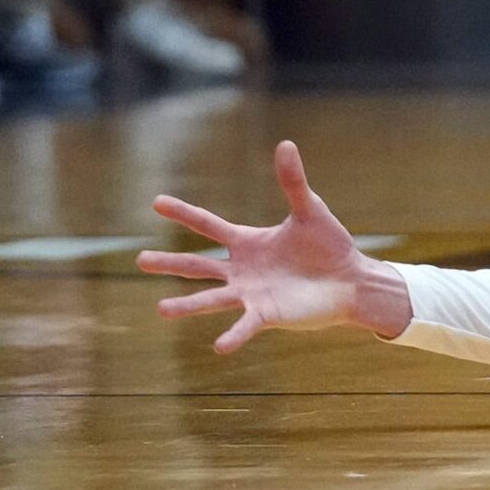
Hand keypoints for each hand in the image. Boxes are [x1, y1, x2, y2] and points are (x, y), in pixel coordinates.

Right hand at [139, 140, 409, 350]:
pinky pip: (245, 326)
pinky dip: (233, 336)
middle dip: (170, 263)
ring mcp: (251, 293)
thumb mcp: (310, 210)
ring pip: (212, 298)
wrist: (349, 279)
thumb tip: (285, 144)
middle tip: (139, 260)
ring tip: (161, 308)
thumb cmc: (329, 245)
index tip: (156, 202)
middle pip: (198, 265)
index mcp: (247, 242)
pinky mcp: (266, 314)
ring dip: (187, 304)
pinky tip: (218, 346)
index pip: (208, 225)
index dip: (184, 213)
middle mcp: (242, 269)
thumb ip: (293, 182)